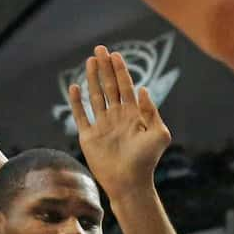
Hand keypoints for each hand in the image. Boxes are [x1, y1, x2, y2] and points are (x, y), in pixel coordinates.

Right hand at [69, 46, 170, 199]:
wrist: (130, 183)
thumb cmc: (147, 161)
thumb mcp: (159, 134)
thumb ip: (152, 111)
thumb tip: (143, 90)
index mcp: (133, 115)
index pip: (125, 87)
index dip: (120, 71)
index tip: (115, 55)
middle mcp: (116, 117)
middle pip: (109, 87)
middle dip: (105, 68)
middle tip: (99, 49)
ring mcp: (102, 126)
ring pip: (95, 97)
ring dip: (92, 79)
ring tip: (90, 61)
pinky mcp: (89, 137)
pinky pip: (81, 116)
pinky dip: (76, 102)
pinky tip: (75, 86)